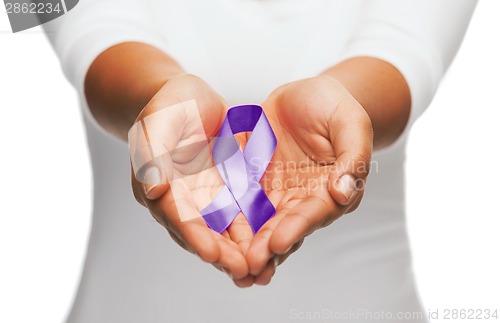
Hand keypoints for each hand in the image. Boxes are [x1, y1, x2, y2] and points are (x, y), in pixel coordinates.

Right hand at [129, 74, 252, 280]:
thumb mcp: (158, 120)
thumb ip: (153, 152)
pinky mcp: (226, 189)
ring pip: (222, 228)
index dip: (192, 234)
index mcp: (159, 184)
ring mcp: (205, 196)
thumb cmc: (169, 105)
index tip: (210, 253)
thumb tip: (153, 189)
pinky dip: (253, 229)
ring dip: (239, 249)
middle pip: (201, 230)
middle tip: (242, 271)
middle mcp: (182, 198)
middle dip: (221, 253)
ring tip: (260, 268)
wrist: (190, 99)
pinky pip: (241, 212)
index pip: (175, 214)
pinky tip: (271, 243)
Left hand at [244, 76, 373, 283]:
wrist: (306, 95)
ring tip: (230, 265)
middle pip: (284, 226)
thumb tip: (343, 192)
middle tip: (248, 267)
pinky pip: (239, 201)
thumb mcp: (350, 123)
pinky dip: (228, 219)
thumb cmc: (334, 106)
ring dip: (246, 244)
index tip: (278, 243)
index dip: (296, 228)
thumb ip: (353, 157)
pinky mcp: (254, 182)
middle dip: (266, 247)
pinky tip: (213, 235)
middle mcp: (303, 198)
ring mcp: (276, 192)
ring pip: (260, 222)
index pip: (314, 213)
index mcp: (331, 190)